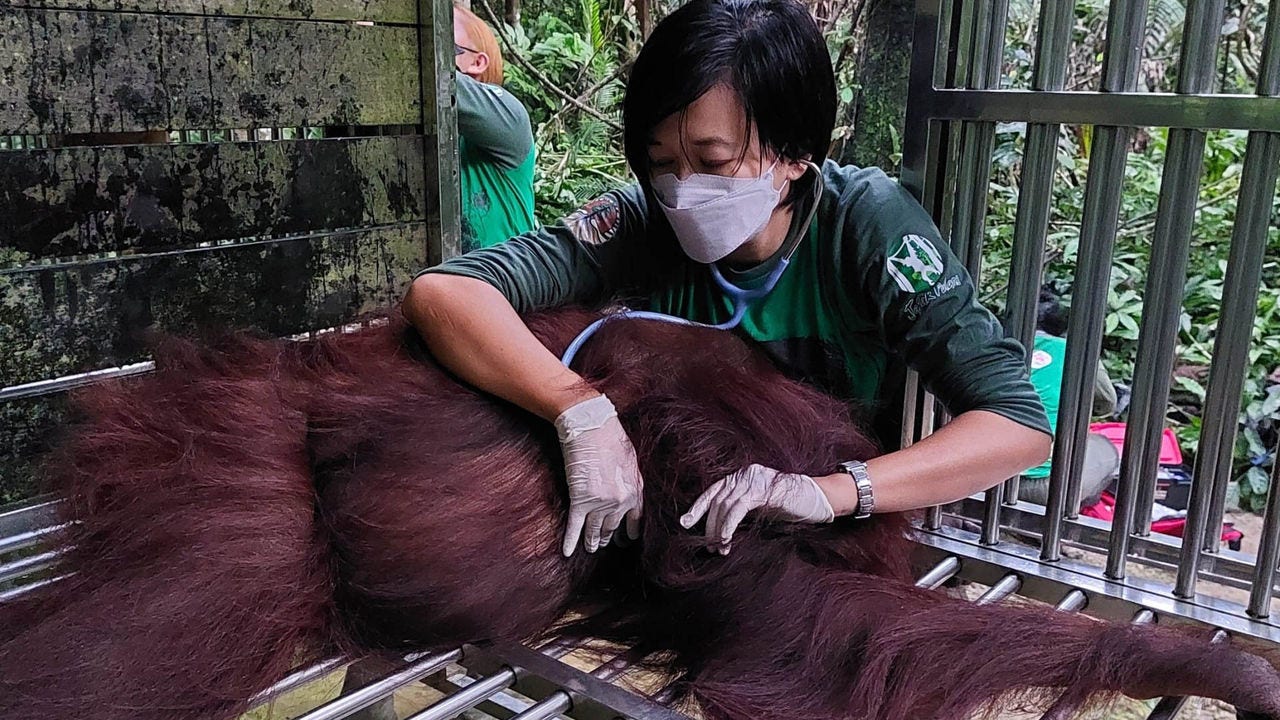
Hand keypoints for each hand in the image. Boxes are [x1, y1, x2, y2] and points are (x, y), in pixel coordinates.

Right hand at [554, 394, 643, 555]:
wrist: (591, 426)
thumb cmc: (610, 436)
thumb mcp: (630, 459)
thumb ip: (630, 479)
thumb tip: (627, 488)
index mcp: (635, 490)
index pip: (635, 520)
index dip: (630, 531)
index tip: (628, 539)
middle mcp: (620, 501)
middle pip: (613, 526)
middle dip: (608, 537)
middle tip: (605, 545)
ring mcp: (600, 503)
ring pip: (595, 530)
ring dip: (592, 541)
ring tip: (591, 549)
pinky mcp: (580, 500)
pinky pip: (575, 526)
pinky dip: (571, 541)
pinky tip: (568, 551)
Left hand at [679, 463, 834, 553]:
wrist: (819, 500)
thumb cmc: (789, 507)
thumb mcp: (759, 509)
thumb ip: (740, 511)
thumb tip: (717, 529)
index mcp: (740, 477)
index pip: (713, 492)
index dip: (697, 508)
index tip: (685, 523)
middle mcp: (744, 474)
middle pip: (716, 501)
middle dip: (709, 526)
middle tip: (709, 548)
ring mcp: (753, 479)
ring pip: (724, 506)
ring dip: (718, 530)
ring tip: (718, 549)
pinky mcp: (763, 489)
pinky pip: (738, 508)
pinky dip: (728, 525)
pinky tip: (725, 539)